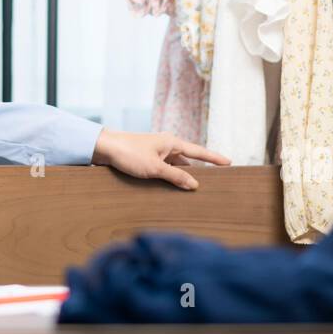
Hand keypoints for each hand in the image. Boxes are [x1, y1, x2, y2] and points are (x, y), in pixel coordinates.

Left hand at [90, 129, 230, 189]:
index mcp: (171, 143)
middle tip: (215, 181)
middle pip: (188, 160)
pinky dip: (170, 177)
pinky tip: (172, 188)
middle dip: (199, 171)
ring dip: (182, 176)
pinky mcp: (147, 159)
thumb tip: (194, 184)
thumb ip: (176, 176)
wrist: (103, 148)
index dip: (214, 158)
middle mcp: (166, 146)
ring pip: (176, 166)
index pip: (199, 151)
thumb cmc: (129, 154)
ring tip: (194, 190)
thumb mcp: (154, 168)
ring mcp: (156, 152)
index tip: (229, 162)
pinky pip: (165, 169)